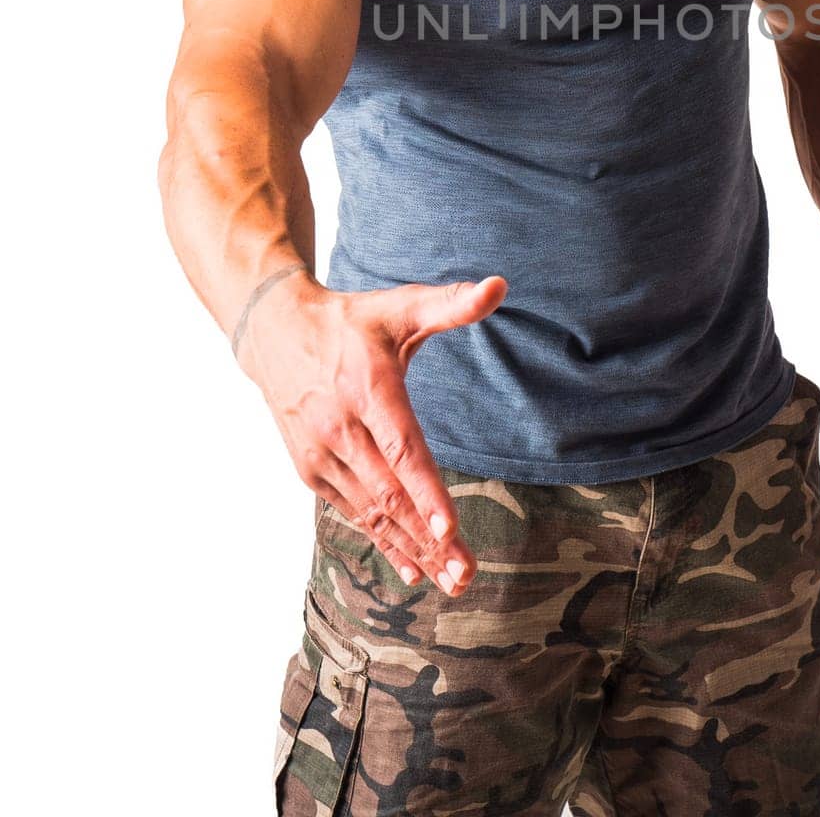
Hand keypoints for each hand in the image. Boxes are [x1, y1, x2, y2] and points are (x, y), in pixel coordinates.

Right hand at [237, 269, 508, 593]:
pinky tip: (413, 570)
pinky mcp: (310, 470)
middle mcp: (340, 427)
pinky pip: (352, 513)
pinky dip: (382, 542)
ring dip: (412, 550)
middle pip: (391, 494)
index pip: (402, 447)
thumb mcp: (399, 306)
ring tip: (452, 581)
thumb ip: (450, 303)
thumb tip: (499, 286)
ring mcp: (321, 453)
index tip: (450, 530)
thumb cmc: (350, 322)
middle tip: (468, 575)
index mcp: (367, 387)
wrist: (273, 333)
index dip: (425, 492)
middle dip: (430, 539)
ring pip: (372, 512)